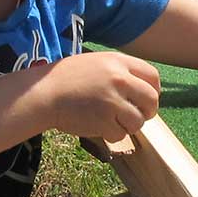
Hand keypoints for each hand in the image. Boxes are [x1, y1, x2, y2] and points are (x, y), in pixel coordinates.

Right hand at [35, 52, 161, 142]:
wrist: (44, 93)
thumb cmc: (66, 78)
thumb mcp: (96, 62)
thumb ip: (120, 72)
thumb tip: (142, 91)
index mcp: (119, 62)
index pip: (152, 76)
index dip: (153, 90)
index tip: (146, 99)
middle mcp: (120, 79)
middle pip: (151, 100)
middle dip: (147, 111)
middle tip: (136, 116)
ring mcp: (113, 101)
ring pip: (138, 121)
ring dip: (128, 125)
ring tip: (111, 121)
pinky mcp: (105, 121)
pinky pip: (120, 134)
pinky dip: (111, 134)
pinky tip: (97, 126)